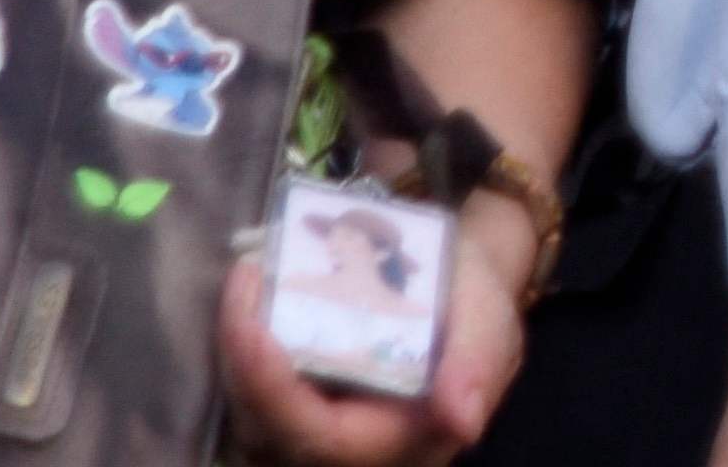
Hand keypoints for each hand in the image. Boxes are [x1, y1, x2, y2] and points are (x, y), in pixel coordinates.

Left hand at [220, 217, 524, 466]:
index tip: (253, 329)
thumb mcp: (489, 318)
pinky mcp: (297, 402)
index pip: (322, 438)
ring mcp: (318, 426)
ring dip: (238, 350)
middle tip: (246, 281)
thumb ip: (478, 365)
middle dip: (245, 362)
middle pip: (271, 428)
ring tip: (248, 279)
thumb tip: (464, 420)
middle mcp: (350, 447)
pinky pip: (253, 389)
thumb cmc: (477, 304)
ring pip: (252, 409)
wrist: (464, 289)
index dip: (276, 392)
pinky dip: (244, 345)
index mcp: (403, 441)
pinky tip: (252, 292)